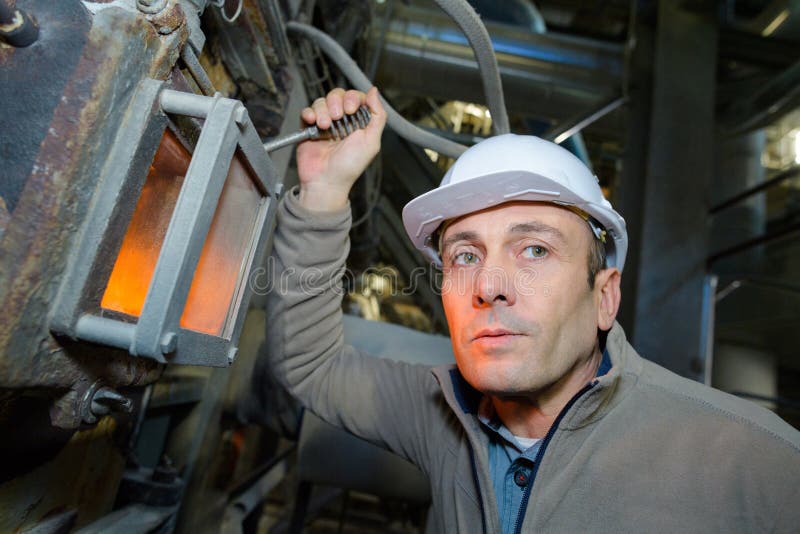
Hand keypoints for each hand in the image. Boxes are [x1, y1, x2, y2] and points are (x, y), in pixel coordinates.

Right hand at [296, 87, 385, 210]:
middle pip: (338, 95)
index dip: (353, 98)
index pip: (356, 97)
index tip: (351, 110)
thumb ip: (377, 115)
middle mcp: (342, 121)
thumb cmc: (349, 166)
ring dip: (323, 110)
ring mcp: (325, 124)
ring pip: (322, 101)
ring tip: (325, 126)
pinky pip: (307, 111)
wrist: (325, 180)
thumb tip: (374, 91)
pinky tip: (314, 123)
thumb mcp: (371, 142)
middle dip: (337, 102)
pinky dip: (309, 113)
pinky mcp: (309, 128)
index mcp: (358, 123)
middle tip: (337, 117)